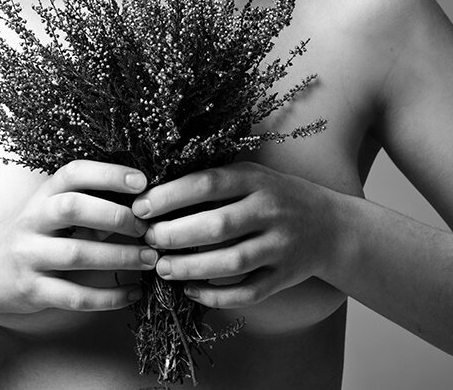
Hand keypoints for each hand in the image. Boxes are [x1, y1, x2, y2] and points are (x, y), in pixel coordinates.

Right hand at [0, 161, 157, 314]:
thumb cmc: (29, 234)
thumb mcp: (49, 209)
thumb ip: (86, 204)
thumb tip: (138, 204)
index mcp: (42, 195)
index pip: (74, 173)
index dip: (108, 174)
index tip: (141, 181)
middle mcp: (33, 220)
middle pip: (73, 208)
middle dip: (115, 216)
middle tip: (146, 226)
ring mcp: (29, 256)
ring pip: (77, 255)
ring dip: (119, 257)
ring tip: (149, 259)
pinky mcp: (32, 290)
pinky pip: (74, 296)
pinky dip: (107, 297)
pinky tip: (132, 293)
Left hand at [131, 162, 337, 308]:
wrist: (330, 226)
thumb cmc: (275, 195)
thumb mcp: (250, 175)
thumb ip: (213, 181)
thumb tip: (156, 191)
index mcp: (255, 179)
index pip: (207, 183)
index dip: (171, 196)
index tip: (141, 207)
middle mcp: (269, 210)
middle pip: (217, 225)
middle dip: (175, 235)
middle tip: (148, 241)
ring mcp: (279, 246)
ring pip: (231, 263)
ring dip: (191, 267)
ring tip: (162, 268)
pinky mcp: (284, 277)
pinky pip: (247, 292)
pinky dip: (216, 295)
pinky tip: (190, 290)